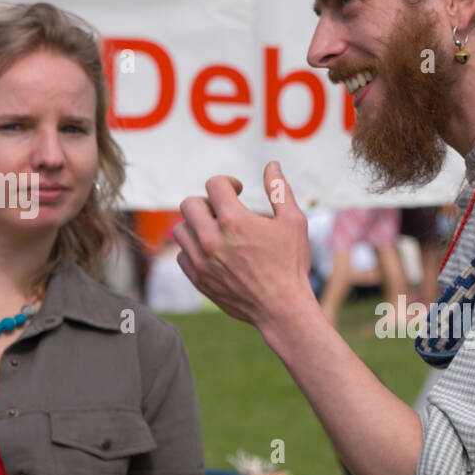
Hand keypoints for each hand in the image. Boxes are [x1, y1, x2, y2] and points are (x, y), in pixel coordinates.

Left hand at [173, 162, 314, 332]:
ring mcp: (201, 261)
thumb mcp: (294, 222)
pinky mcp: (198, 279)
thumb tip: (271, 165)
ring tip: (216, 231)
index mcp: (234, 220)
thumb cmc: (291, 264)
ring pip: (180, 229)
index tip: (238, 191)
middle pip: (189, 204)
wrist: (282, 309)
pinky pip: (181, 254)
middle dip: (207, 202)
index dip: (228, 182)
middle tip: (224, 211)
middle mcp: (211, 239)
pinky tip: (213, 252)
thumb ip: (279, 190)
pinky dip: (193, 249)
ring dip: (196, 225)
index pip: (214, 184)